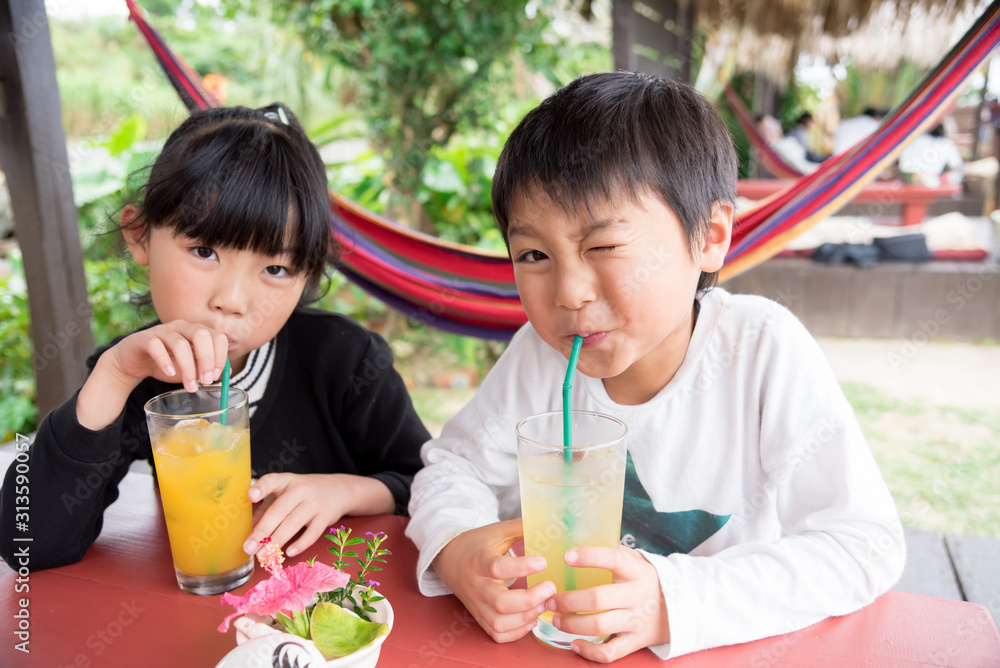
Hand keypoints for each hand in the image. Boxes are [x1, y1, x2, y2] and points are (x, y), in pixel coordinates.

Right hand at [77, 320, 227, 430]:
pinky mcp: (144, 338)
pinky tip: (170, 374)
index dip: (220, 356)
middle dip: (207, 360)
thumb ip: (206, 368)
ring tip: (190, 386)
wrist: (134, 362)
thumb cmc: (167, 364)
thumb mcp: (190, 367)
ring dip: (188, 367)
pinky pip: (155, 345)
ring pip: (180, 343)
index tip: (217, 376)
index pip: (217, 336)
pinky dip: (165, 361)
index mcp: (197, 331)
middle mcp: (182, 327)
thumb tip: (227, 373)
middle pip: (201, 335)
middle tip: (206, 381)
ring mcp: (162, 330)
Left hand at [243, 473, 392, 557]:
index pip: (272, 481)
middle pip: (279, 510)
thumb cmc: (304, 493)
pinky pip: (312, 532)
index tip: (249, 496)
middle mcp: (300, 490)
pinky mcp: (325, 516)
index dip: (261, 488)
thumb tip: (247, 529)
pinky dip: (301, 543)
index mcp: (286, 481)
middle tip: (248, 548)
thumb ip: (266, 509)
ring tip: (263, 555)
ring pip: (293, 523)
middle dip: (262, 531)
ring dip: (277, 541)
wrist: (339, 490)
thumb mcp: (284, 494)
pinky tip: (289, 552)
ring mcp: (314, 503)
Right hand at [433, 519, 555, 642]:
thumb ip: (521, 527)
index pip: (497, 567)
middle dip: (530, 599)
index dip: (522, 567)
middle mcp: (476, 585)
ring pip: (499, 623)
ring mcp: (476, 604)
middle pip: (500, 602)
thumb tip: (549, 522)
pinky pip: (497, 634)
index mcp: (479, 560)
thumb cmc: (477, 544)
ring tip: (544, 604)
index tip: (543, 562)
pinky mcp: (479, 617)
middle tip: (550, 588)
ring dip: (526, 617)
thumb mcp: (497, 531)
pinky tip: (531, 618)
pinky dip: (516, 632)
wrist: (450, 559)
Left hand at [545, 546, 668, 662]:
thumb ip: (612, 550)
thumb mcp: (635, 560)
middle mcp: (637, 596)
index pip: (614, 559)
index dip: (589, 557)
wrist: (676, 608)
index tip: (567, 556)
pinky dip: (589, 652)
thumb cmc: (643, 579)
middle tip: (550, 599)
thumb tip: (575, 537)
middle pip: (598, 598)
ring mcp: (636, 621)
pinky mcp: (634, 642)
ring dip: (572, 624)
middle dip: (568, 600)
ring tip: (556, 618)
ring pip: (599, 626)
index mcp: (637, 571)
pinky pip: (610, 652)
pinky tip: (574, 644)